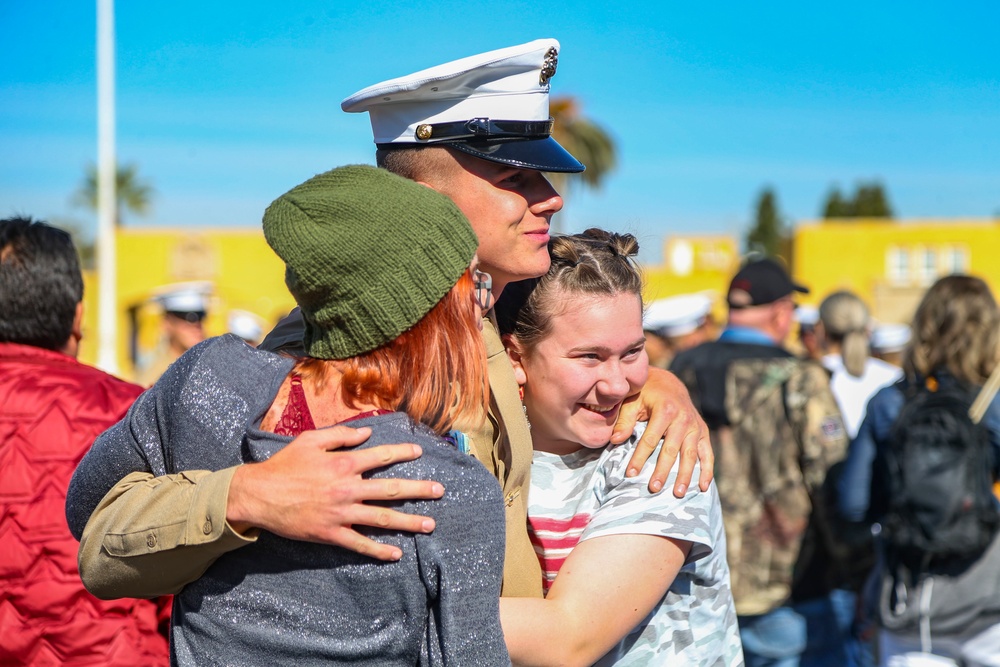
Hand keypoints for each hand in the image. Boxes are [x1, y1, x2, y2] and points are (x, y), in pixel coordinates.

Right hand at [226, 426, 443, 560]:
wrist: (258, 495)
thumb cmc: (284, 465)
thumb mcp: (310, 440)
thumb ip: (340, 435)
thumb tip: (367, 433)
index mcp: (344, 464)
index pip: (381, 456)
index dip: (403, 453)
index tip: (419, 452)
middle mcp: (347, 488)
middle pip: (391, 489)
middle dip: (418, 490)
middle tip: (440, 491)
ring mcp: (341, 513)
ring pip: (382, 518)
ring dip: (409, 522)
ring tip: (429, 525)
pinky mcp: (331, 534)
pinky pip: (360, 544)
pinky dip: (379, 550)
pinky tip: (396, 554)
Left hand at [612, 368, 712, 496]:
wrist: (668, 384)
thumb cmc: (645, 395)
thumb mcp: (632, 403)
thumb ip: (624, 421)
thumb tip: (615, 440)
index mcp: (665, 409)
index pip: (650, 440)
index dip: (639, 458)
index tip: (630, 474)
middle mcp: (683, 418)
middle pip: (672, 450)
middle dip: (662, 471)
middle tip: (653, 489)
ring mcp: (695, 426)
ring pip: (691, 454)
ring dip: (686, 475)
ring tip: (678, 494)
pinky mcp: (703, 431)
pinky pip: (707, 453)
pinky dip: (707, 470)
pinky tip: (703, 487)